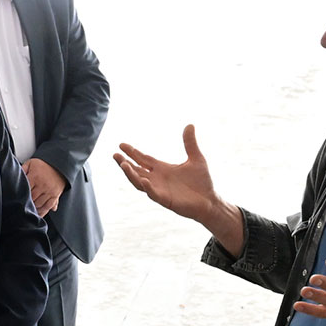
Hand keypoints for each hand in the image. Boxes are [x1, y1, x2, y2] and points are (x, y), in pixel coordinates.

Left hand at [22, 158, 66, 217]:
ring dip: (33, 209)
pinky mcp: (55, 196)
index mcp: (35, 177)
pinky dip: (42, 212)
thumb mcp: (31, 163)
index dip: (20, 195)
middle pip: (32, 199)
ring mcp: (50, 191)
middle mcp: (43, 185)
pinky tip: (37, 214)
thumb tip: (15, 177)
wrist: (59, 165)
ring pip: (39, 204)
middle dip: (26, 203)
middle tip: (20, 207)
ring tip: (28, 211)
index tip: (16, 199)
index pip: (25, 190)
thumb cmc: (43, 165)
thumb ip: (22, 170)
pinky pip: (48, 206)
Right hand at [115, 126, 246, 252]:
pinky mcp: (166, 200)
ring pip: (140, 182)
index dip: (132, 152)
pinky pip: (153, 194)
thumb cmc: (202, 182)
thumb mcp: (196, 158)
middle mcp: (157, 179)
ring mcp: (160, 190)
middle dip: (125, 163)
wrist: (209, 201)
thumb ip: (190, 143)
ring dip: (131, 175)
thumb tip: (190, 125)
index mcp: (162, 169)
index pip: (143, 159)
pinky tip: (144, 181)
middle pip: (136, 170)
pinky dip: (148, 188)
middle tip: (115, 155)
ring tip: (123, 165)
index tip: (121, 145)